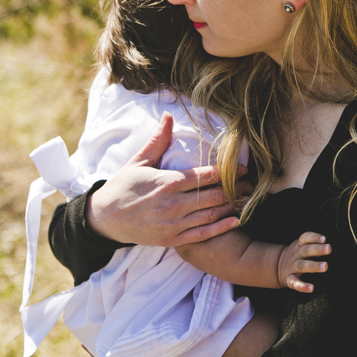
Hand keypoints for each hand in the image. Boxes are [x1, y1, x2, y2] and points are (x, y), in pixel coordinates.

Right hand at [86, 113, 249, 246]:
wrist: (106, 218)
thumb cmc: (123, 186)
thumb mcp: (139, 161)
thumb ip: (159, 141)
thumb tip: (168, 116)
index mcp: (167, 182)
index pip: (205, 176)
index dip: (227, 172)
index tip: (242, 169)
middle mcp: (173, 204)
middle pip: (213, 196)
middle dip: (235, 190)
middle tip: (250, 185)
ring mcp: (173, 224)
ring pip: (211, 215)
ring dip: (231, 207)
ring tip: (246, 199)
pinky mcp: (172, 239)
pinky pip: (202, 235)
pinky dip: (221, 228)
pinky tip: (235, 221)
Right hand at [277, 232, 330, 291]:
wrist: (277, 266)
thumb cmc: (298, 255)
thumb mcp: (301, 246)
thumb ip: (314, 245)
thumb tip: (338, 246)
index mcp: (299, 245)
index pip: (305, 238)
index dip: (314, 237)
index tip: (324, 238)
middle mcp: (296, 255)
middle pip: (306, 251)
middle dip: (318, 249)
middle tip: (329, 249)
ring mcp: (292, 267)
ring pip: (302, 266)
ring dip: (314, 266)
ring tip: (325, 266)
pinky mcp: (289, 279)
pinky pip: (295, 282)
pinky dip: (302, 286)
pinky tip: (311, 288)